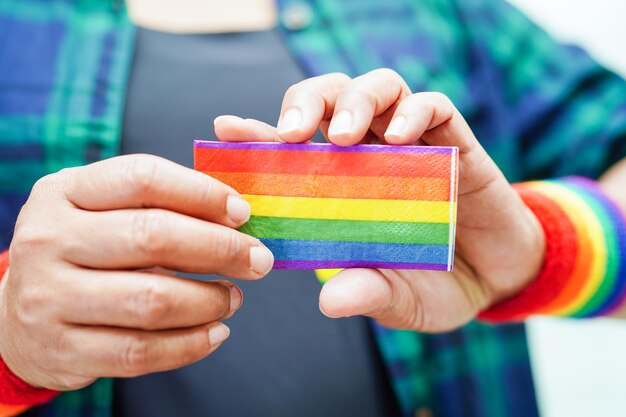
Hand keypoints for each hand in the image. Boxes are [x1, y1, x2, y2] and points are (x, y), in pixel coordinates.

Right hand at [0, 154, 273, 389]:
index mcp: (65, 191)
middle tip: (258, 260)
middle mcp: (49, 239)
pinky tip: (216, 332)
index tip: (243, 214)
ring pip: (152, 300)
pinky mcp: (61, 349)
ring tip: (233, 297)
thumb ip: (158, 203)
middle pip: (153, 237)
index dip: (203, 193)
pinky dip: (190, 345)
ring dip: (209, 301)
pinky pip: (140, 352)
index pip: (143, 178)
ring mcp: (49, 297)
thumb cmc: (82, 251)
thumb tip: (236, 216)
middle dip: (221, 250)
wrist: (18, 315)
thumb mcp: (101, 211)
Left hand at [214, 69, 544, 331]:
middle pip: (329, 99)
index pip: (294, 149)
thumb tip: (328, 300)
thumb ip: (368, 293)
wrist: (499, 277)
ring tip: (343, 134)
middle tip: (292, 133)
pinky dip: (414, 113)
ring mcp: (412, 145)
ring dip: (353, 101)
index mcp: (342, 187)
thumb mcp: (399, 298)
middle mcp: (371, 156)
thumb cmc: (436, 284)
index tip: (226, 129)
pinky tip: (401, 139)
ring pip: (376, 89)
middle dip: (306, 103)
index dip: (258, 135)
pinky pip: (433, 106)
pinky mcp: (454, 141)